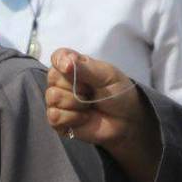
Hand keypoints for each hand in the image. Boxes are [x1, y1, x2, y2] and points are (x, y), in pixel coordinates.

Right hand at [45, 48, 161, 181]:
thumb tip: (65, 62)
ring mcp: (57, 103)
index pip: (57, 58)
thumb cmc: (121, 95)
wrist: (128, 122)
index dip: (65, 63)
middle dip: (77, 89)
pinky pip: (54, 119)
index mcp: (72, 65)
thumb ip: (85, 68)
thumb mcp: (108, 76)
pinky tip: (84, 121)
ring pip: (53, 101)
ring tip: (91, 109)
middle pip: (53, 81)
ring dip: (76, 107)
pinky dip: (72, 121)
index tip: (76, 68)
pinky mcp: (59, 124)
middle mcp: (61, 83)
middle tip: (94, 95)